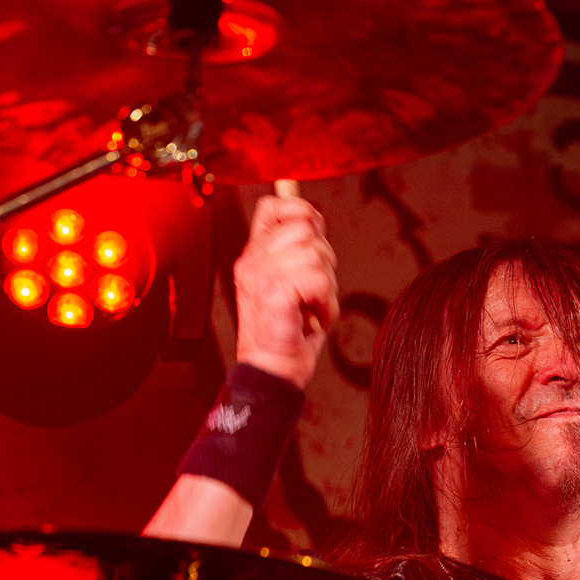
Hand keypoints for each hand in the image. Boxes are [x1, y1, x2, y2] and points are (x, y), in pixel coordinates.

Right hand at [233, 192, 339, 388]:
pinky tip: (313, 319)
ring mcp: (260, 278)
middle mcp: (252, 261)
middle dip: (324, 260)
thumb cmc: (289, 331)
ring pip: (316, 255)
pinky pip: (317, 281)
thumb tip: (314, 219)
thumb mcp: (292, 281)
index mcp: (254, 254)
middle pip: (306, 229)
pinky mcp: (273, 296)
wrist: (272, 372)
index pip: (274, 207)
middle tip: (314, 291)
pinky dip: (326, 305)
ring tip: (312, 308)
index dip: (301, 213)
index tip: (313, 242)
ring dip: (327, 286)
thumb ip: (298, 249)